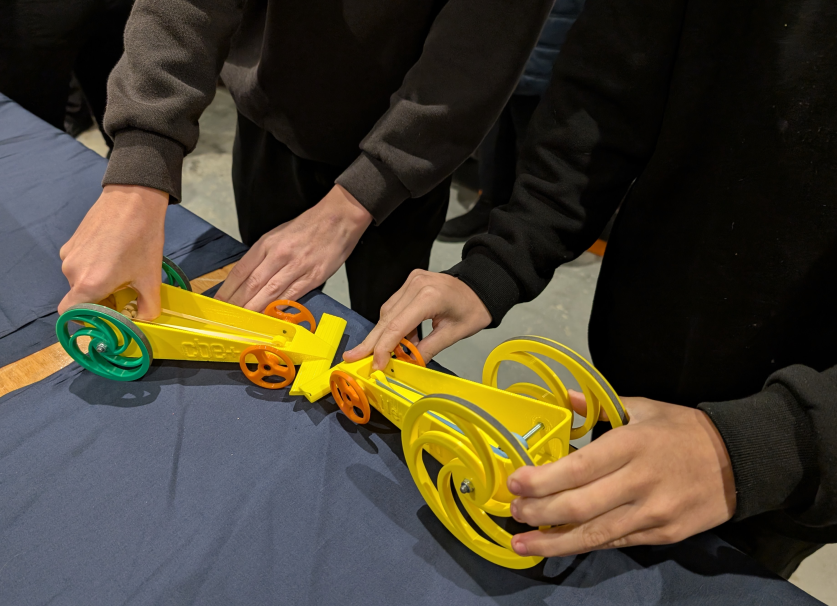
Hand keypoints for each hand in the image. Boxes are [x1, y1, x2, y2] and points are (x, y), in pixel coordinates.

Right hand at [59, 185, 167, 319]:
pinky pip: (79, 264)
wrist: (133, 199)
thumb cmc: (142, 239)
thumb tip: (143, 320)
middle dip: (99, 300)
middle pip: (80, 298)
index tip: (106, 317)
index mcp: (88, 284)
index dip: (87, 320)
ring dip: (97, 282)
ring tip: (121, 268)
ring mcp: (69, 255)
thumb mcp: (151, 278)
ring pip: (80, 280)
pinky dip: (93, 266)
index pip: (71, 314)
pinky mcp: (71, 242)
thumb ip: (148, 307)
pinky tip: (113, 255)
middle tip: (123, 292)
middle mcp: (72, 271)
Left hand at [215, 185, 371, 310]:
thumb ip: (263, 255)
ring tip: (244, 321)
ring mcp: (297, 266)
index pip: (241, 271)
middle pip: (252, 284)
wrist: (338, 218)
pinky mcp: (314, 276)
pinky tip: (271, 316)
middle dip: (237, 303)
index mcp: (267, 244)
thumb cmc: (307, 227)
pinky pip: (293, 295)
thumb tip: (248, 278)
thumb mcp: (278, 235)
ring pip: (270, 292)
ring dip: (255, 309)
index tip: (219, 302)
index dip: (228, 289)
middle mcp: (279, 255)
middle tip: (228, 317)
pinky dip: (281, 307)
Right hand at [344, 270, 491, 369]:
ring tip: (381, 356)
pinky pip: (394, 306)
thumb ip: (428, 349)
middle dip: (370, 342)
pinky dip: (393, 324)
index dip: (383, 347)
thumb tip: (406, 365)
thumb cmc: (474, 309)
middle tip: (351, 358)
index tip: (375, 365)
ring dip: (383, 335)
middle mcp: (415, 285)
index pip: (397, 325)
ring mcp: (411, 281)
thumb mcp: (454, 334)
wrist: (482, 285)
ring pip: (387, 312)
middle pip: (386, 318)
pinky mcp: (410, 282)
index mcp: (429, 296)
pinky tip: (399, 341)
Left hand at [507, 391, 735, 556]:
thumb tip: (563, 399)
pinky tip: (562, 544)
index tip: (514, 484)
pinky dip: (586, 544)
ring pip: (594, 534)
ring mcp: (653, 513)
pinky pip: (617, 542)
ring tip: (523, 543)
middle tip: (513, 512)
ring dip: (553, 541)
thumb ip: (598, 406)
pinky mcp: (664, 535)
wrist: (740, 460)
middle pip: (579, 506)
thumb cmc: (683, 429)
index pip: (577, 468)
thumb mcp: (643, 407)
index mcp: (631, 445)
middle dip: (538, 512)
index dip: (542, 481)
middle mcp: (639, 482)